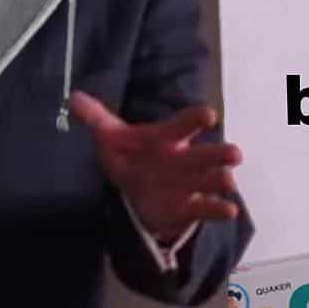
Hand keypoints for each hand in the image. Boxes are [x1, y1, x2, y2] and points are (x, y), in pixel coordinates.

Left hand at [68, 91, 242, 239]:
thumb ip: (97, 119)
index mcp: (169, 138)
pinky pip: (207, 207)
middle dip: (220, 154)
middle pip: (206, 154)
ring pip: (211, 179)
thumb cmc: (133, 157)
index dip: (195, 119)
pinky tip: (228, 209)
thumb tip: (74, 98)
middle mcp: (186, 158)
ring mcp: (192, 183)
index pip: (184, 124)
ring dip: (221, 180)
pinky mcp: (191, 206)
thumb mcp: (113, 138)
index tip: (208, 115)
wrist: (139, 192)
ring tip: (227, 181)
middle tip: (235, 153)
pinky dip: (218, 208)